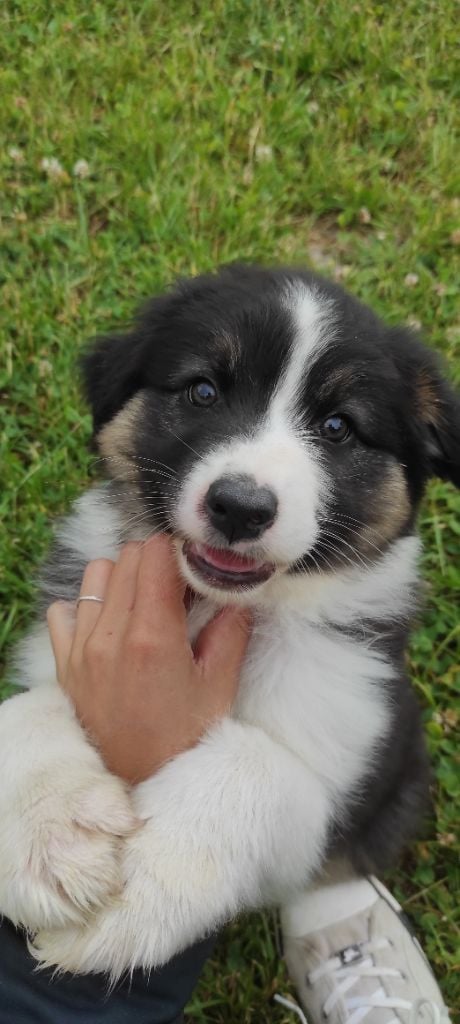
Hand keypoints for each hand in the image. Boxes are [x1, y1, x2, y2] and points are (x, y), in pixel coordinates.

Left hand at [47, 536, 250, 782]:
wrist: (137, 782)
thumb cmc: (182, 739)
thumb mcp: (219, 688)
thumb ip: (230, 632)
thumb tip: (236, 594)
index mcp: (152, 637)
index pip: (156, 554)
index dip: (179, 552)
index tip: (193, 568)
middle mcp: (111, 635)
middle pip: (128, 556)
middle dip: (156, 562)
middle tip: (177, 589)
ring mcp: (82, 647)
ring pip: (96, 574)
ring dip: (122, 577)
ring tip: (144, 604)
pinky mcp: (64, 662)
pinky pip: (64, 610)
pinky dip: (85, 607)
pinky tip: (110, 626)